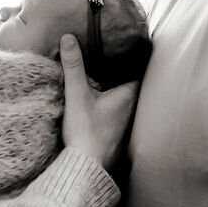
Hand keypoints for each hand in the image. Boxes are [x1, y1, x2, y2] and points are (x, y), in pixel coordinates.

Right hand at [60, 32, 139, 169]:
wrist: (85, 168)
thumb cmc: (86, 132)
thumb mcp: (77, 94)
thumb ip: (74, 66)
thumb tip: (69, 38)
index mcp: (129, 95)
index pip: (138, 68)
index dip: (133, 55)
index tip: (127, 42)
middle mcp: (132, 107)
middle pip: (131, 82)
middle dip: (121, 70)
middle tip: (111, 53)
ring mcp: (125, 122)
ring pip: (124, 97)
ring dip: (115, 86)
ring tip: (103, 71)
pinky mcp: (115, 133)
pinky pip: (116, 110)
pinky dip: (109, 101)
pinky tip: (97, 98)